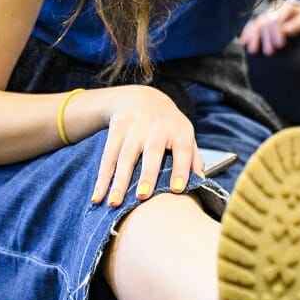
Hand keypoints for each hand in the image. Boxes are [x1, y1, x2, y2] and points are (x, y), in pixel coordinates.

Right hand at [92, 85, 203, 206]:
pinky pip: (107, 155)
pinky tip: (98, 195)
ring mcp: (135, 126)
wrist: (142, 97)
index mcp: (179, 130)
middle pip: (152, 151)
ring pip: (125, 155)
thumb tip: (200, 179)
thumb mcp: (184, 134)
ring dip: (119, 180)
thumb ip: (193, 157)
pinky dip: (102, 177)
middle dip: (147, 174)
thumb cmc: (168, 125)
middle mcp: (158, 126)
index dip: (182, 168)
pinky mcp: (117, 127)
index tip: (177, 189)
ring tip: (114, 203)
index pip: (183, 149)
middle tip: (142, 196)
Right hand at [240, 0, 299, 55]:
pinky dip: (248, 33)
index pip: (276, 18)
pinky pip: (254, 26)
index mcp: (286, 5)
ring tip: (252, 50)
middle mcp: (275, 8)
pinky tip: (243, 41)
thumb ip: (298, 24)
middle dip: (265, 37)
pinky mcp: (265, 21)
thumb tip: (285, 31)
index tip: (280, 45)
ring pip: (257, 23)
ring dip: (253, 37)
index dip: (276, 32)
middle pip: (265, 21)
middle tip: (268, 53)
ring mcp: (268, 14)